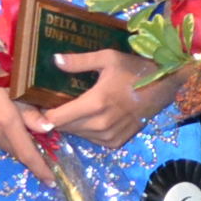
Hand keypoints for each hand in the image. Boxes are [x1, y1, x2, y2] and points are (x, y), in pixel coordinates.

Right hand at [0, 37, 55, 180]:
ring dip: (12, 138)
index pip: (27, 154)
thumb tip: (47, 128)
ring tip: (15, 118)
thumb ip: (28, 109)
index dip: (41, 169)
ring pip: (2, 143)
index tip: (52, 182)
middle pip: (16, 150)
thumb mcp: (10, 82)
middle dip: (28, 150)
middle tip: (41, 142)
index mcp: (5, 120)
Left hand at [35, 47, 161, 151]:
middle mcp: (100, 124)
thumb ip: (79, 61)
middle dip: (55, 119)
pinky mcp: (116, 142)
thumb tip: (54, 60)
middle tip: (52, 106)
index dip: (42, 115)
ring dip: (71, 125)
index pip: (56, 118)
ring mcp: (109, 135)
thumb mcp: (108, 58)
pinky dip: (87, 132)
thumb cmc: (134, 70)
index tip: (36, 107)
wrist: (163, 88)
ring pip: (78, 135)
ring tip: (70, 110)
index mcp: (95, 103)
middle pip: (64, 128)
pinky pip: (92, 141)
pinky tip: (90, 118)